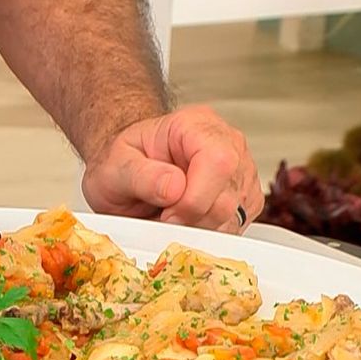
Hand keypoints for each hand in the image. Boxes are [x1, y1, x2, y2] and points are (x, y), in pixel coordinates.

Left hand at [81, 105, 263, 232]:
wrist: (127, 170)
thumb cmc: (124, 162)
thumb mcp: (117, 166)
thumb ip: (142, 176)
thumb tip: (174, 188)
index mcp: (197, 126)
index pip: (218, 161)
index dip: (194, 199)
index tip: (167, 214)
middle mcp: (227, 144)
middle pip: (227, 198)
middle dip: (190, 220)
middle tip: (161, 217)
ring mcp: (240, 173)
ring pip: (231, 218)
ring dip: (196, 229)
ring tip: (169, 215)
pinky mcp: (243, 200)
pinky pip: (233, 228)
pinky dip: (204, 233)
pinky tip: (184, 220)